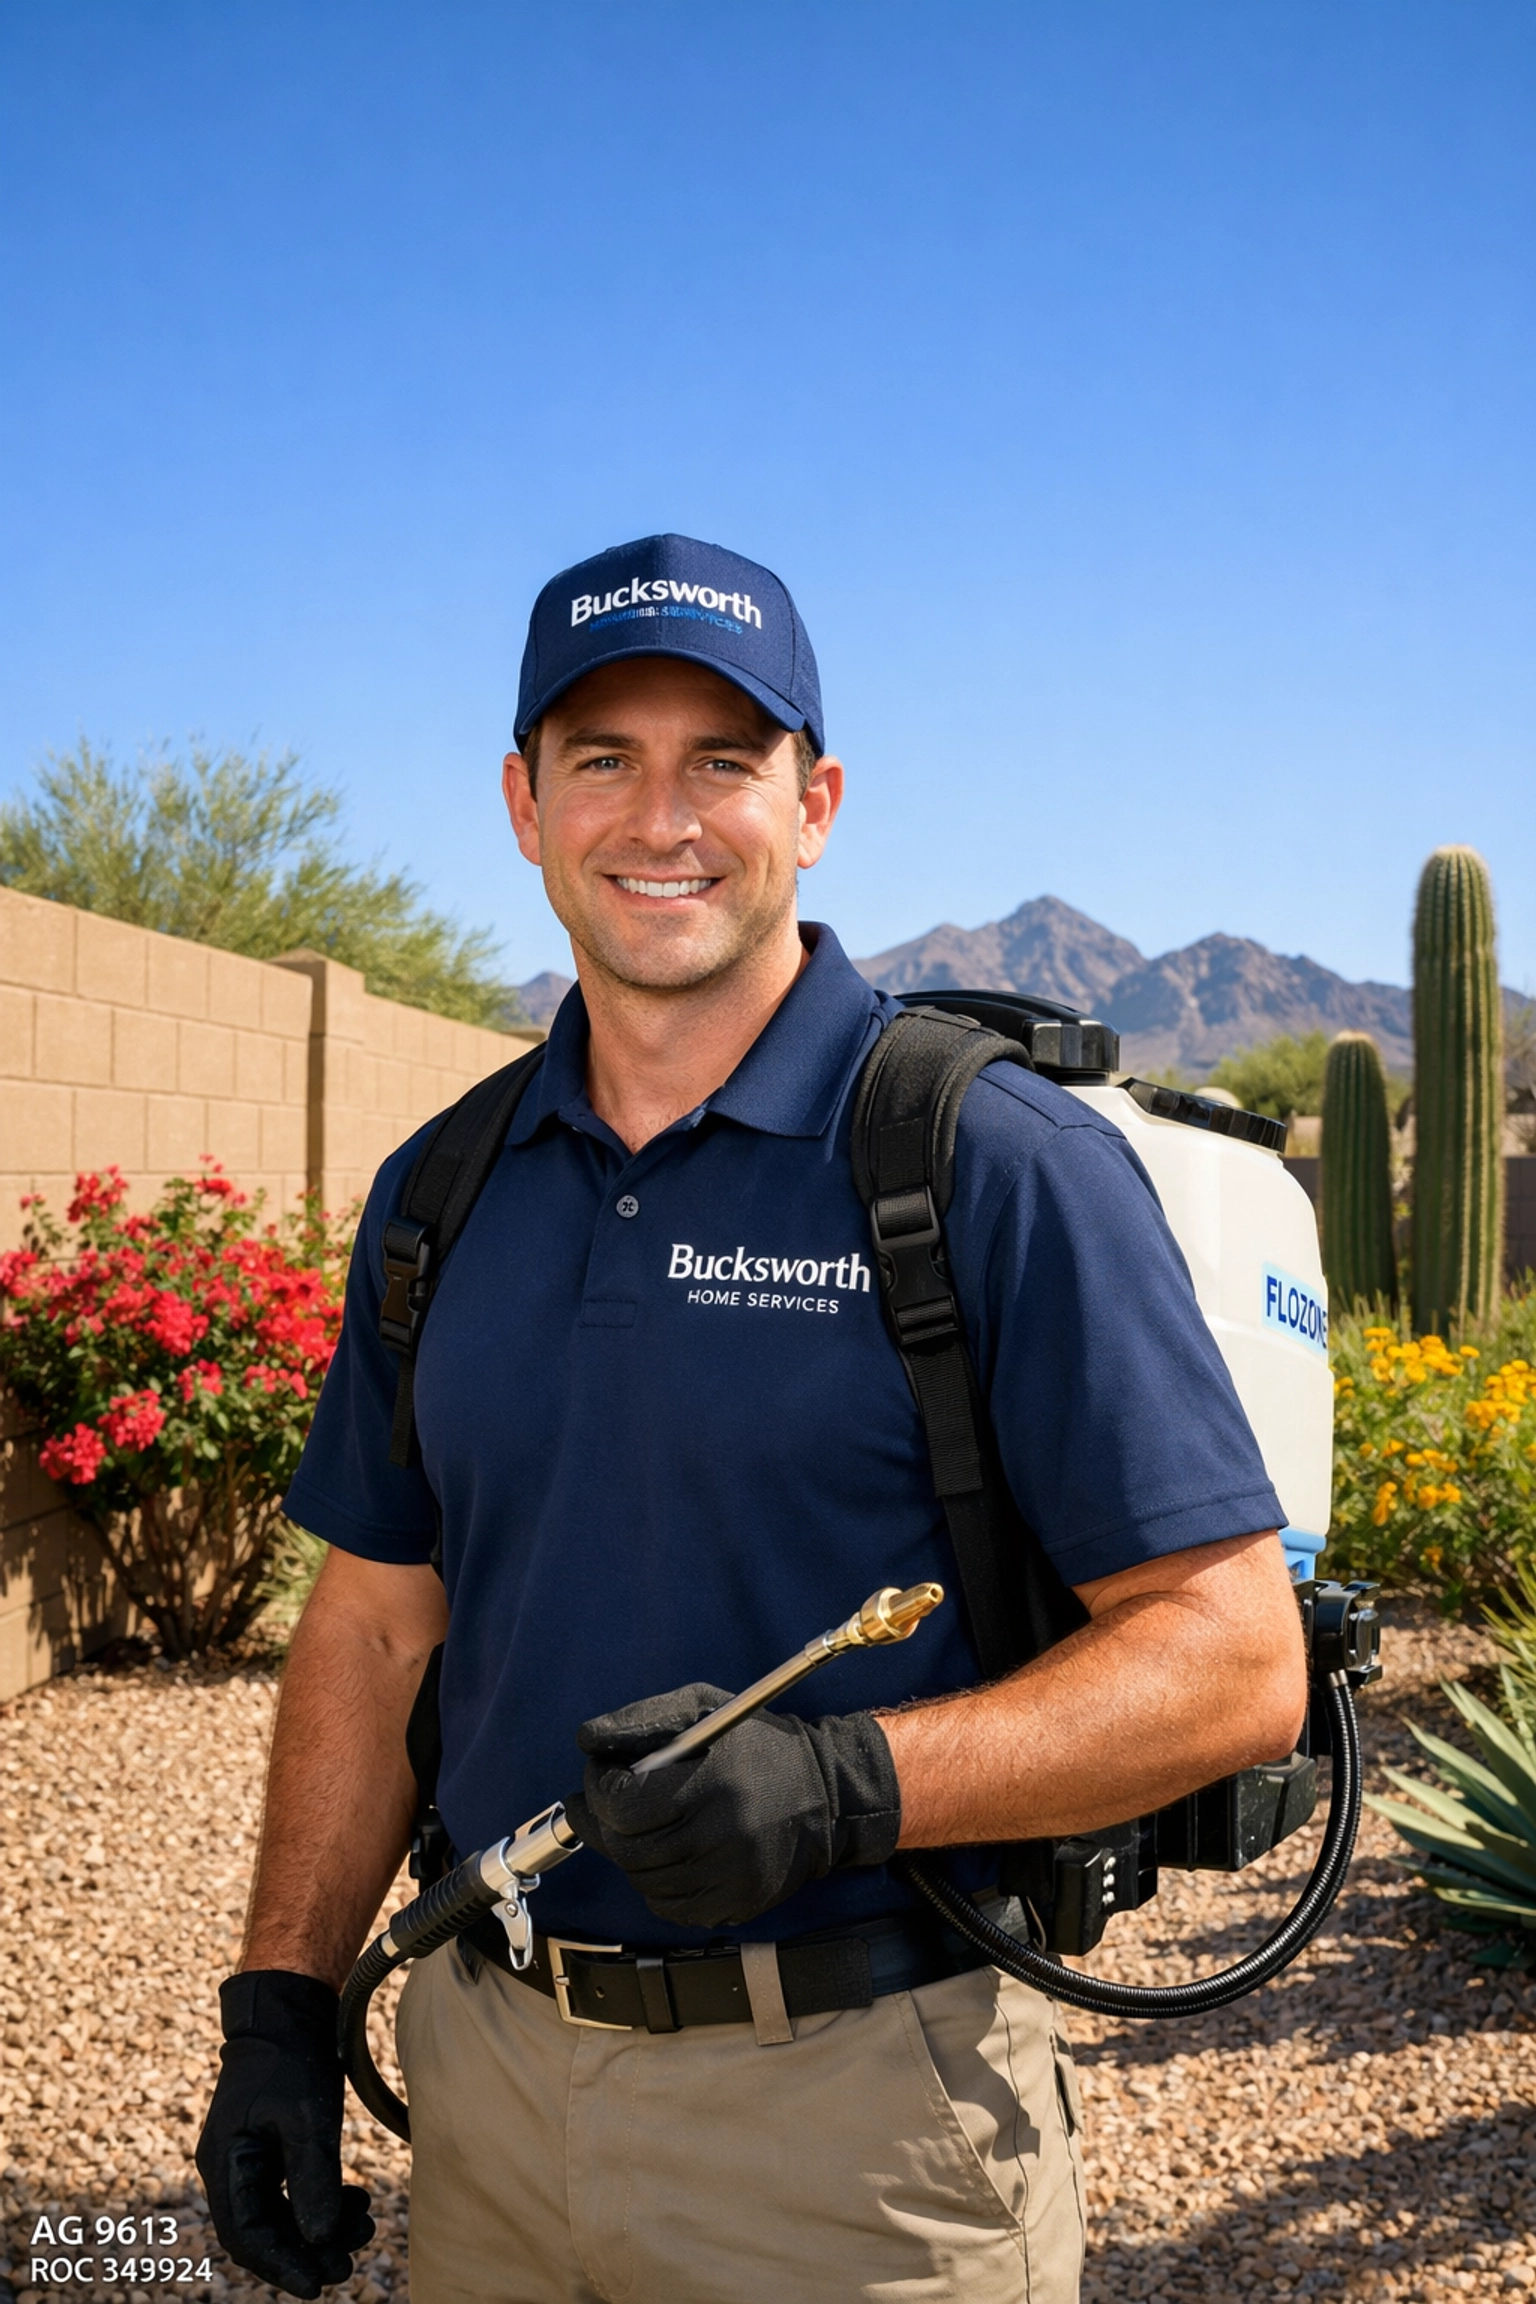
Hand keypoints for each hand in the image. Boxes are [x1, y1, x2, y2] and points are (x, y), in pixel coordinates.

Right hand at [196, 1971, 372, 2300]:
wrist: (289, 2011)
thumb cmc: (291, 2059)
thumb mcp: (305, 2118)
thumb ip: (311, 2178)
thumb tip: (318, 2239)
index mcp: (226, 2164)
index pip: (247, 2236)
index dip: (281, 2265)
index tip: (317, 2285)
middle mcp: (231, 2168)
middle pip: (265, 2231)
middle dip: (307, 2251)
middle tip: (349, 2264)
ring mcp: (250, 2159)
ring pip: (283, 2214)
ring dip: (320, 2227)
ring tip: (365, 2226)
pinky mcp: (272, 2148)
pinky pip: (292, 2191)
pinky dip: (322, 2202)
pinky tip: (356, 2201)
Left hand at [566, 1682, 901, 1928]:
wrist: (826, 1796)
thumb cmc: (758, 1746)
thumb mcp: (703, 1708)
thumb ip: (641, 1720)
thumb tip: (587, 1740)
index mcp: (711, 1783)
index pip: (621, 1805)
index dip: (598, 1789)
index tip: (602, 1775)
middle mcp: (718, 1837)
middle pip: (625, 1847)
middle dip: (606, 1822)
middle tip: (611, 1802)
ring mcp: (725, 1879)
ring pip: (640, 1878)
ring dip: (630, 1850)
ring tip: (650, 1822)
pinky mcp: (731, 1906)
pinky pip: (666, 1904)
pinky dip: (656, 1879)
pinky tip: (673, 1850)